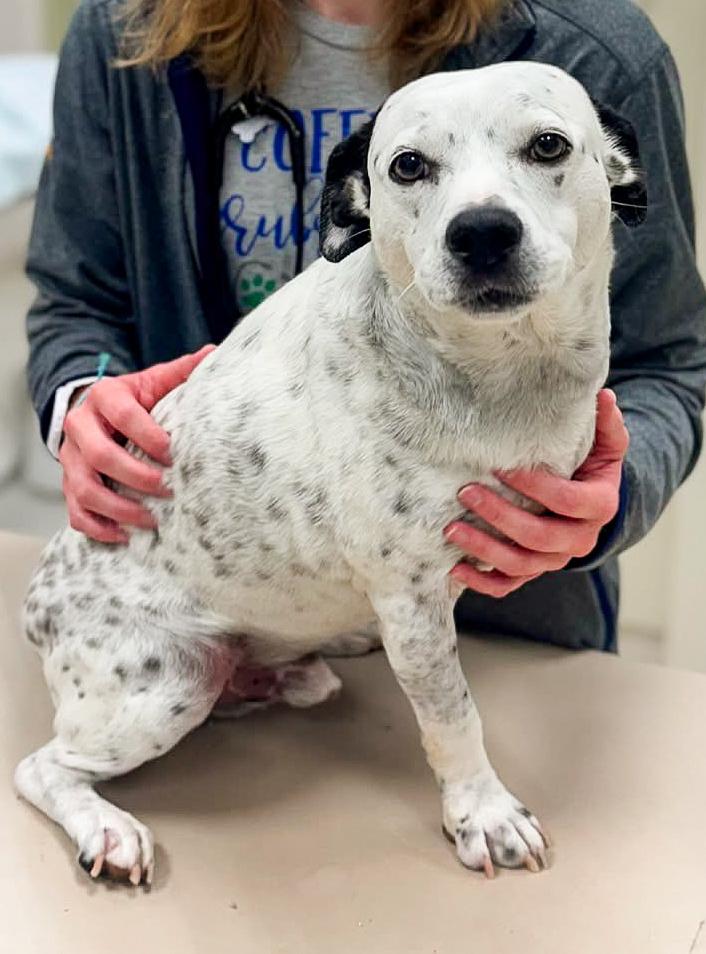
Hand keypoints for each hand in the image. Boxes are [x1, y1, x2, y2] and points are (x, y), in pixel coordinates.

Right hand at [60, 345, 214, 543]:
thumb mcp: (155, 381)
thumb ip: (182, 371)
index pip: (123, 416)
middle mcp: (80, 427)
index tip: (174, 453)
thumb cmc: (135, 400)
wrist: (97, 412)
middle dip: (136, 476)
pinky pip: (76, 513)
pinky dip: (99, 528)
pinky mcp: (69, 485)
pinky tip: (125, 535)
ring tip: (152, 520)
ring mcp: (71, 460)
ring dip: (119, 509)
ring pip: (85, 489)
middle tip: (168, 489)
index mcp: (104, 397)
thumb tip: (214, 353)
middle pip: (100, 456)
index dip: (149, 436)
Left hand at [445, 389, 628, 597]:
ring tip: (451, 529)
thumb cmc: (590, 467)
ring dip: (483, 549)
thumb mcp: (605, 444)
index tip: (501, 467)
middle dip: (499, 516)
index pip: (566, 501)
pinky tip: (455, 568)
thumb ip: (606, 423)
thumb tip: (603, 396)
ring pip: (520, 564)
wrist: (589, 503)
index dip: (534, 486)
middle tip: (466, 493)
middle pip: (538, 537)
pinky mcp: (533, 570)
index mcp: (599, 506)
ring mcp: (554, 559)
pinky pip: (507, 585)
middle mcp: (579, 539)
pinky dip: (481, 582)